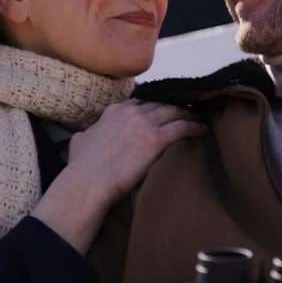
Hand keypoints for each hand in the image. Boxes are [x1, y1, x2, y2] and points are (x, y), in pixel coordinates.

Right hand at [69, 99, 206, 204]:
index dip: (154, 106)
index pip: (141, 102)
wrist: (88, 181)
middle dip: (175, 106)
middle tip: (187, 111)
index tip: (162, 111)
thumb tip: (85, 134)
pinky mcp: (156, 139)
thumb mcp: (79, 141)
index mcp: (115, 110)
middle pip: (161, 104)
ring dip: (188, 113)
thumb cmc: (82, 166)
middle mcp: (131, 112)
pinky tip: (202, 130)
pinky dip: (194, 126)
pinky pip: (182, 127)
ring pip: (174, 111)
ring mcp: (145, 123)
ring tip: (198, 117)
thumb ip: (88, 133)